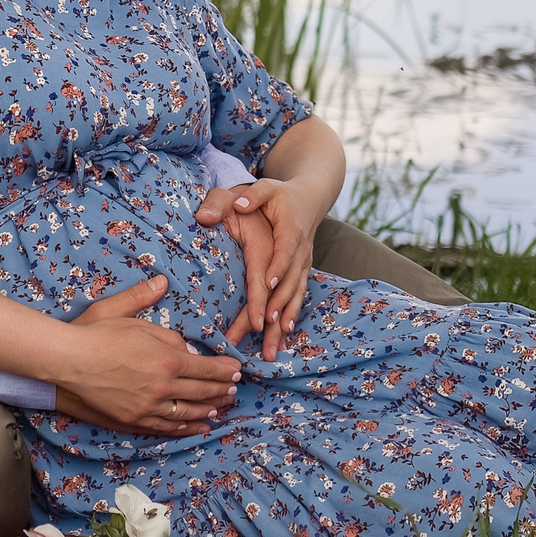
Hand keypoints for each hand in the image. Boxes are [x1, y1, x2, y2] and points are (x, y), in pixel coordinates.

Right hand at [50, 275, 241, 436]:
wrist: (67, 361)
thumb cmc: (95, 334)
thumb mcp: (126, 313)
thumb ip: (153, 311)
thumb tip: (175, 309)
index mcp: (167, 359)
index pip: (206, 368)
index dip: (224, 370)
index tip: (236, 370)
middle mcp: (163, 386)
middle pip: (202, 391)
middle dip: (221, 390)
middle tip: (233, 389)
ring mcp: (149, 407)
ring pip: (188, 412)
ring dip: (208, 410)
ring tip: (220, 407)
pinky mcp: (135, 420)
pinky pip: (167, 427)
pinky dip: (186, 428)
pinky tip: (196, 426)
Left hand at [196, 181, 315, 359]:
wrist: (308, 197)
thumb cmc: (276, 194)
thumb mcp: (259, 188)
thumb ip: (243, 196)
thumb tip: (227, 207)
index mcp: (289, 230)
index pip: (280, 254)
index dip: (274, 273)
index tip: (265, 293)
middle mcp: (300, 250)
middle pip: (286, 284)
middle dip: (274, 311)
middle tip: (257, 332)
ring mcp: (304, 263)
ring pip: (294, 296)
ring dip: (283, 322)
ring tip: (271, 348)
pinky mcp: (303, 272)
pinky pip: (298, 297)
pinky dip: (291, 316)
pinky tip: (284, 335)